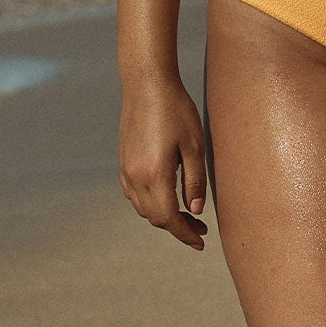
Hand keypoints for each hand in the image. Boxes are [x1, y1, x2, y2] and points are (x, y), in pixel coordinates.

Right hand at [118, 77, 208, 249]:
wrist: (146, 84)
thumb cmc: (176, 110)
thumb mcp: (194, 147)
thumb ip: (194, 182)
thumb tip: (196, 211)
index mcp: (154, 175)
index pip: (168, 218)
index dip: (185, 234)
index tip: (201, 242)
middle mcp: (134, 176)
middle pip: (154, 217)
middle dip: (177, 227)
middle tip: (201, 229)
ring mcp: (125, 169)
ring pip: (143, 207)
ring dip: (164, 215)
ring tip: (188, 214)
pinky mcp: (123, 161)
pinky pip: (134, 194)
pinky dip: (151, 203)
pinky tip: (167, 196)